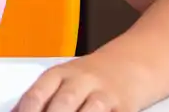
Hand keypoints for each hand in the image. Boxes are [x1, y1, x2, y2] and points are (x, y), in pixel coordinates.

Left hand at [16, 57, 140, 111]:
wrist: (133, 62)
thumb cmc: (89, 76)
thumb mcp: (62, 79)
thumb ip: (40, 98)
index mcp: (58, 74)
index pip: (36, 95)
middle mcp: (81, 81)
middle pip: (63, 103)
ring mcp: (105, 94)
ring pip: (91, 111)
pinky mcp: (127, 106)